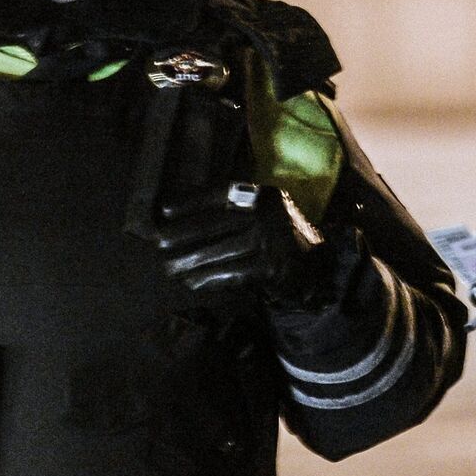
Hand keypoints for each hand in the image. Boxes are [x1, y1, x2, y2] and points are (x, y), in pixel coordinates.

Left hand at [155, 184, 321, 297]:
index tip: (164, 210)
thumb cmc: (276, 239)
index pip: (220, 193)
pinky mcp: (272, 267)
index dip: (191, 201)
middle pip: (216, 222)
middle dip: (184, 234)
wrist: (315, 266)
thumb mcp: (260, 214)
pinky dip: (210, 279)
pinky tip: (194, 282)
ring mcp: (271, 240)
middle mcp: (268, 213)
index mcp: (262, 194)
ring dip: (192, 261)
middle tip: (159, 243)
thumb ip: (231, 211)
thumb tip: (179, 217)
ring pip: (221, 250)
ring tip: (170, 268)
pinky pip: (233, 273)